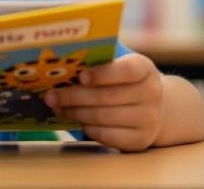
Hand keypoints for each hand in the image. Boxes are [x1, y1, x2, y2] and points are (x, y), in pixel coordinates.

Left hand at [44, 53, 161, 151]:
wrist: (153, 108)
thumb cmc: (124, 82)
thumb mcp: (119, 66)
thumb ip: (98, 64)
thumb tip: (61, 65)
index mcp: (144, 69)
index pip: (126, 70)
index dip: (102, 74)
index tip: (80, 76)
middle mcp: (151, 93)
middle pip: (107, 96)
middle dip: (74, 96)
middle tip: (50, 96)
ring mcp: (149, 119)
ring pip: (103, 117)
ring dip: (75, 113)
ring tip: (57, 108)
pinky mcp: (140, 140)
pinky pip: (106, 135)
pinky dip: (87, 128)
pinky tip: (77, 121)